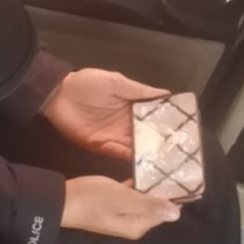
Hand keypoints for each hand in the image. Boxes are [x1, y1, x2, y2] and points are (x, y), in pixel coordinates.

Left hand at [41, 69, 168, 160]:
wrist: (58, 95)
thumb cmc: (87, 84)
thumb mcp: (116, 81)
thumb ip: (140, 90)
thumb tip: (167, 94)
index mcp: (133, 106)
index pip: (154, 118)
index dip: (167, 124)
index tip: (184, 131)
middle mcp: (127, 124)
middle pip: (148, 135)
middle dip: (162, 143)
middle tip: (180, 152)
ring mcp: (115, 136)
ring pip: (137, 147)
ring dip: (149, 153)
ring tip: (166, 161)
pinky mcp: (102, 146)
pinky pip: (119, 153)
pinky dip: (130, 158)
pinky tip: (143, 162)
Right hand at [62, 174, 179, 239]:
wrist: (60, 200)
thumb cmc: (92, 199)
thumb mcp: (122, 198)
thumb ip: (149, 205)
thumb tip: (177, 214)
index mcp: (137, 226)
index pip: (164, 212)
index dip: (174, 196)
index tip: (182, 176)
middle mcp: (132, 224)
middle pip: (154, 206)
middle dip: (163, 190)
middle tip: (173, 167)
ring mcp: (122, 215)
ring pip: (143, 200)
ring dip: (150, 187)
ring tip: (161, 166)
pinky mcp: (112, 206)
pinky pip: (131, 196)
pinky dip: (136, 186)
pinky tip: (141, 172)